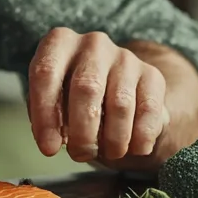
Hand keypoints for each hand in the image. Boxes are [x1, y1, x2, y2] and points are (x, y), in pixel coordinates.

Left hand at [27, 28, 168, 163]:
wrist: (114, 90)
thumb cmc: (71, 99)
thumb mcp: (51, 102)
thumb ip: (48, 118)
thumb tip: (52, 142)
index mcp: (60, 43)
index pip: (46, 74)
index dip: (45, 115)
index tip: (49, 148)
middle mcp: (93, 44)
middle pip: (86, 88)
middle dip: (82, 132)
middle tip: (80, 154)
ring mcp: (125, 57)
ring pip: (120, 104)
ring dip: (113, 139)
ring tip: (108, 153)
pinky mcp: (152, 74)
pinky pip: (148, 111)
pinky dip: (140, 137)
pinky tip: (133, 149)